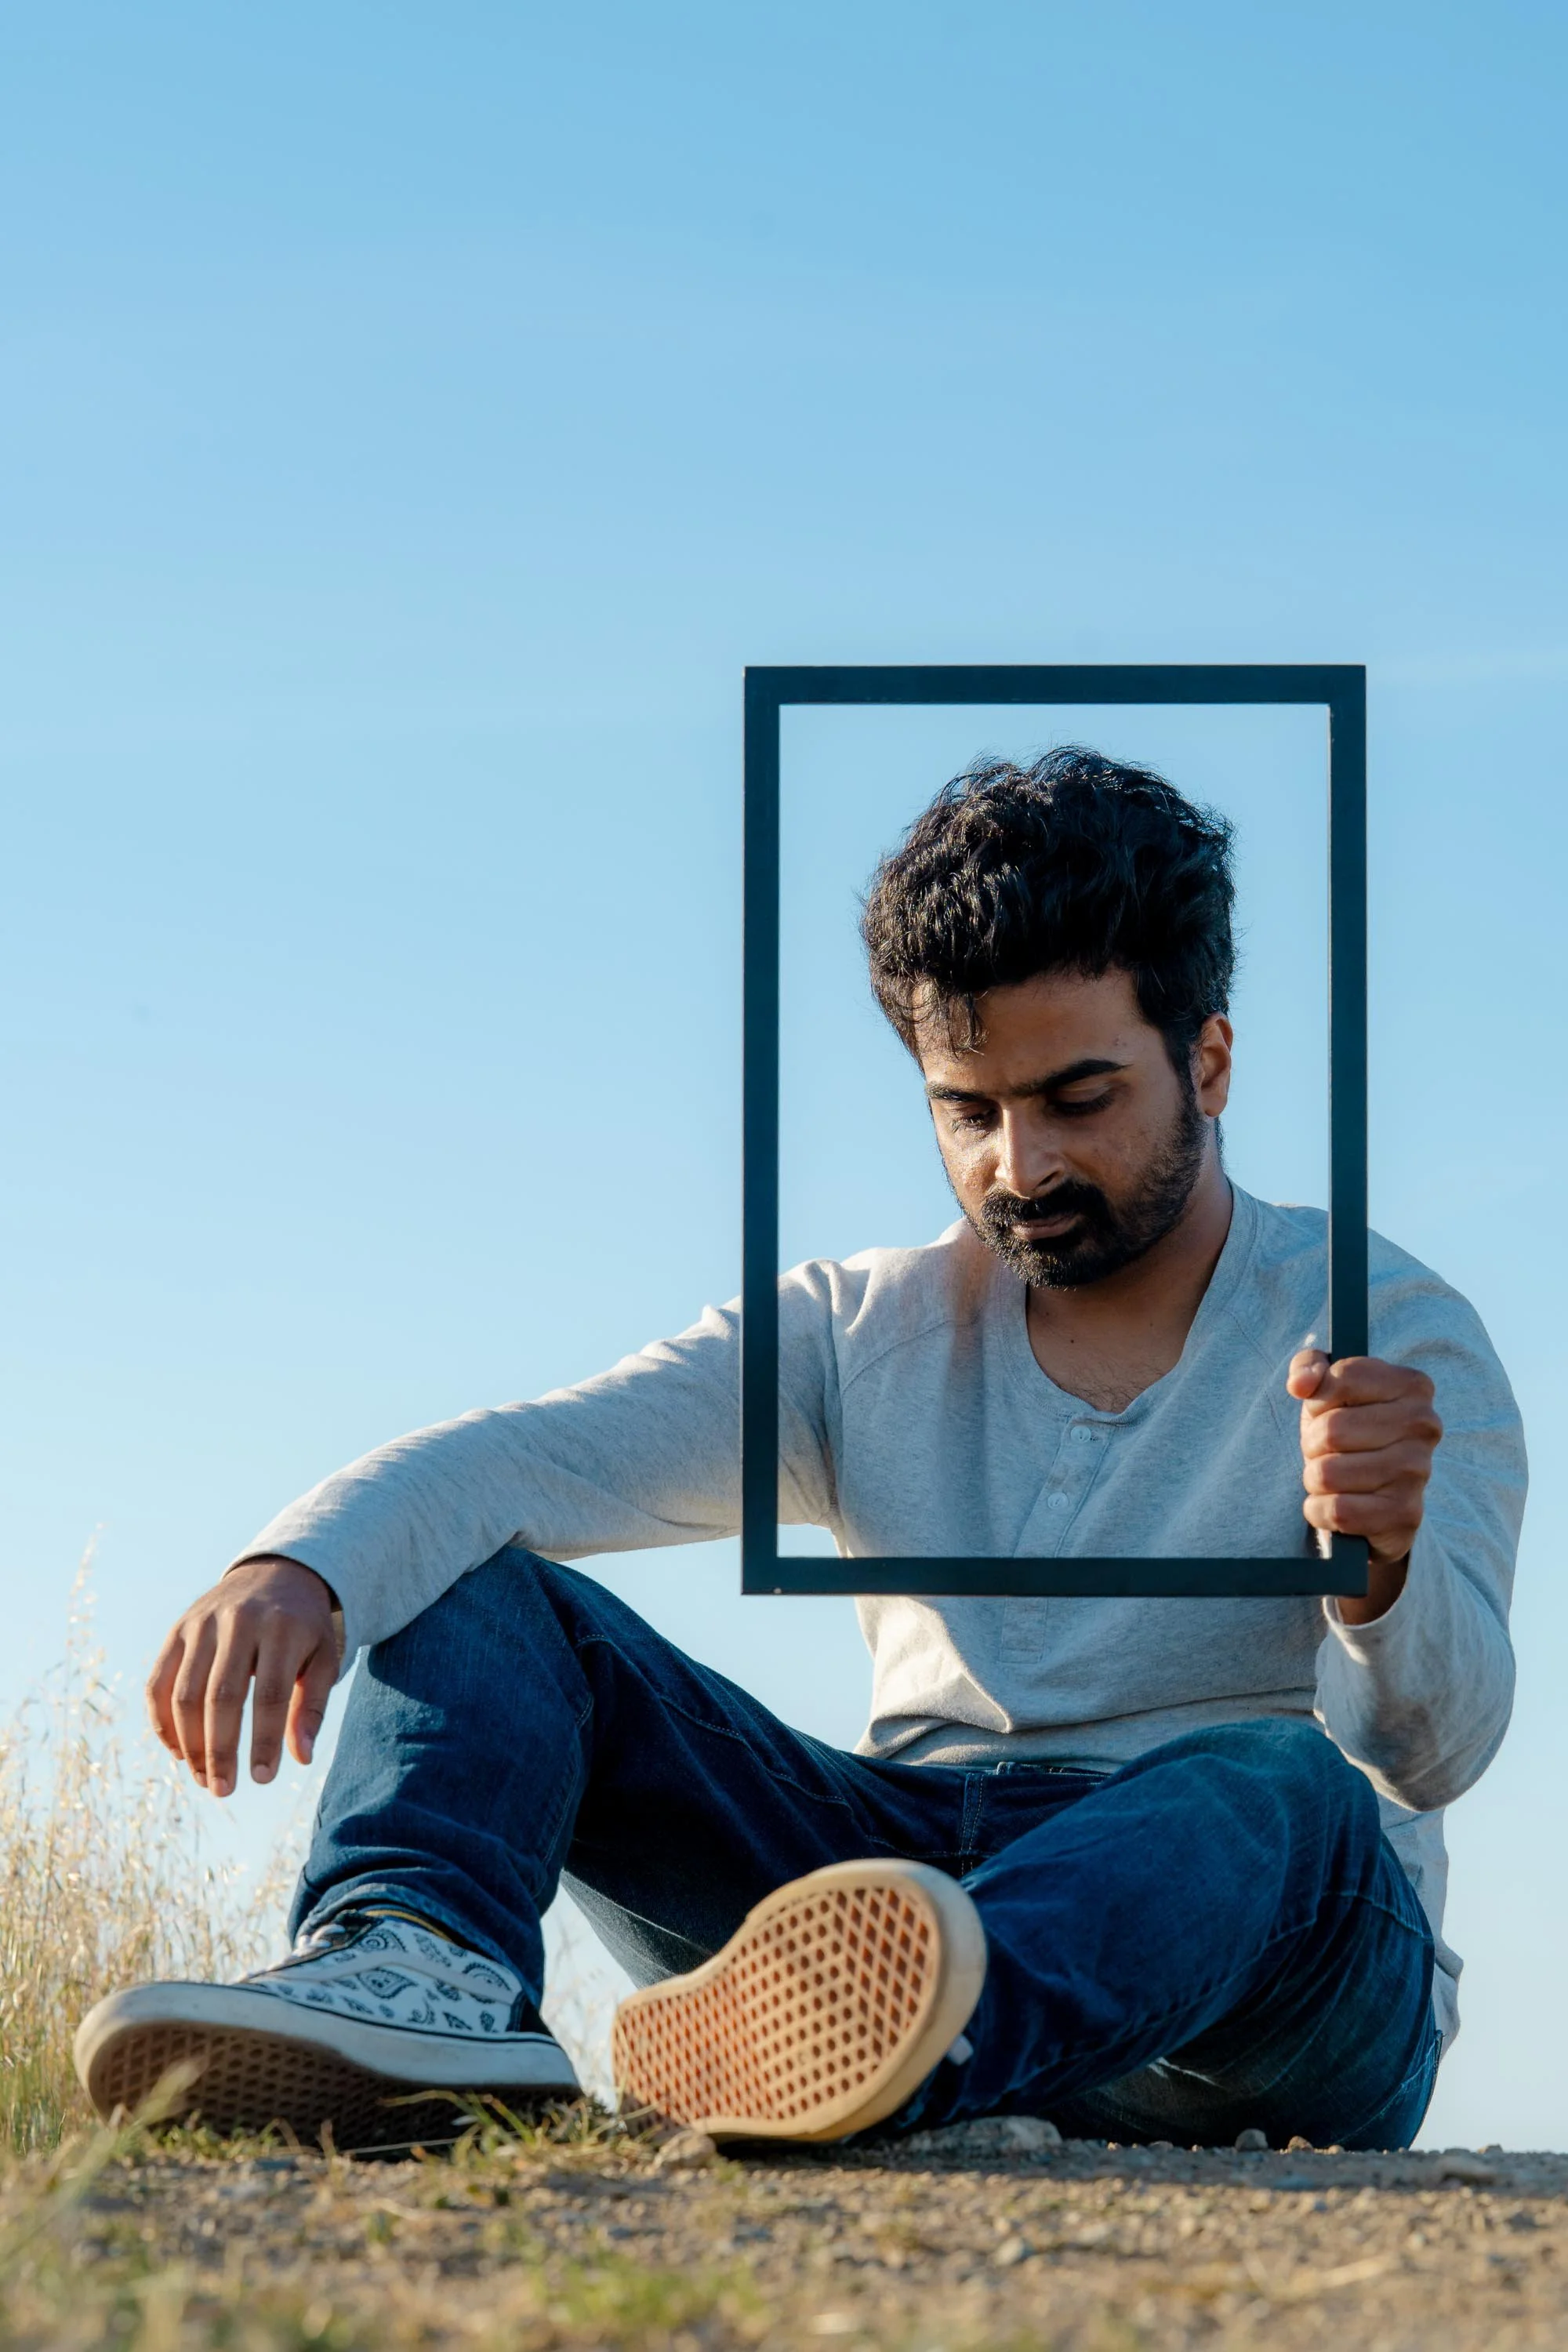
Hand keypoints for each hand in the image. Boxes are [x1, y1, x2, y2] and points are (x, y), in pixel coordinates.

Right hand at [146, 1555, 341, 1796]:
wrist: (275, 1572)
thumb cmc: (304, 1627)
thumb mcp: (324, 1658)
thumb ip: (313, 1706)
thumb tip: (302, 1758)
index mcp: (282, 1628)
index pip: (270, 1694)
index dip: (265, 1740)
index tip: (263, 1779)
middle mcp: (238, 1622)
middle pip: (221, 1697)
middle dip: (219, 1750)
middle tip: (223, 1790)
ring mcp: (201, 1624)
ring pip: (184, 1694)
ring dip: (189, 1744)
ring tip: (204, 1778)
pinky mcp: (177, 1630)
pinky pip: (158, 1683)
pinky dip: (162, 1723)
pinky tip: (178, 1752)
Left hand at [1287, 1352, 1441, 1623]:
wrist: (1369, 1499)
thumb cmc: (1345, 1432)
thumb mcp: (1324, 1391)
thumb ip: (1308, 1367)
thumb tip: (1300, 1384)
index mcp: (1413, 1386)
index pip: (1342, 1378)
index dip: (1319, 1399)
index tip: (1327, 1410)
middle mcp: (1425, 1425)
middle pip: (1331, 1429)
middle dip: (1313, 1444)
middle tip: (1327, 1451)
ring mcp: (1419, 1472)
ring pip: (1328, 1472)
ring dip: (1316, 1478)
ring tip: (1335, 1477)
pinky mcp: (1405, 1515)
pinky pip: (1337, 1511)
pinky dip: (1320, 1510)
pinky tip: (1336, 1505)